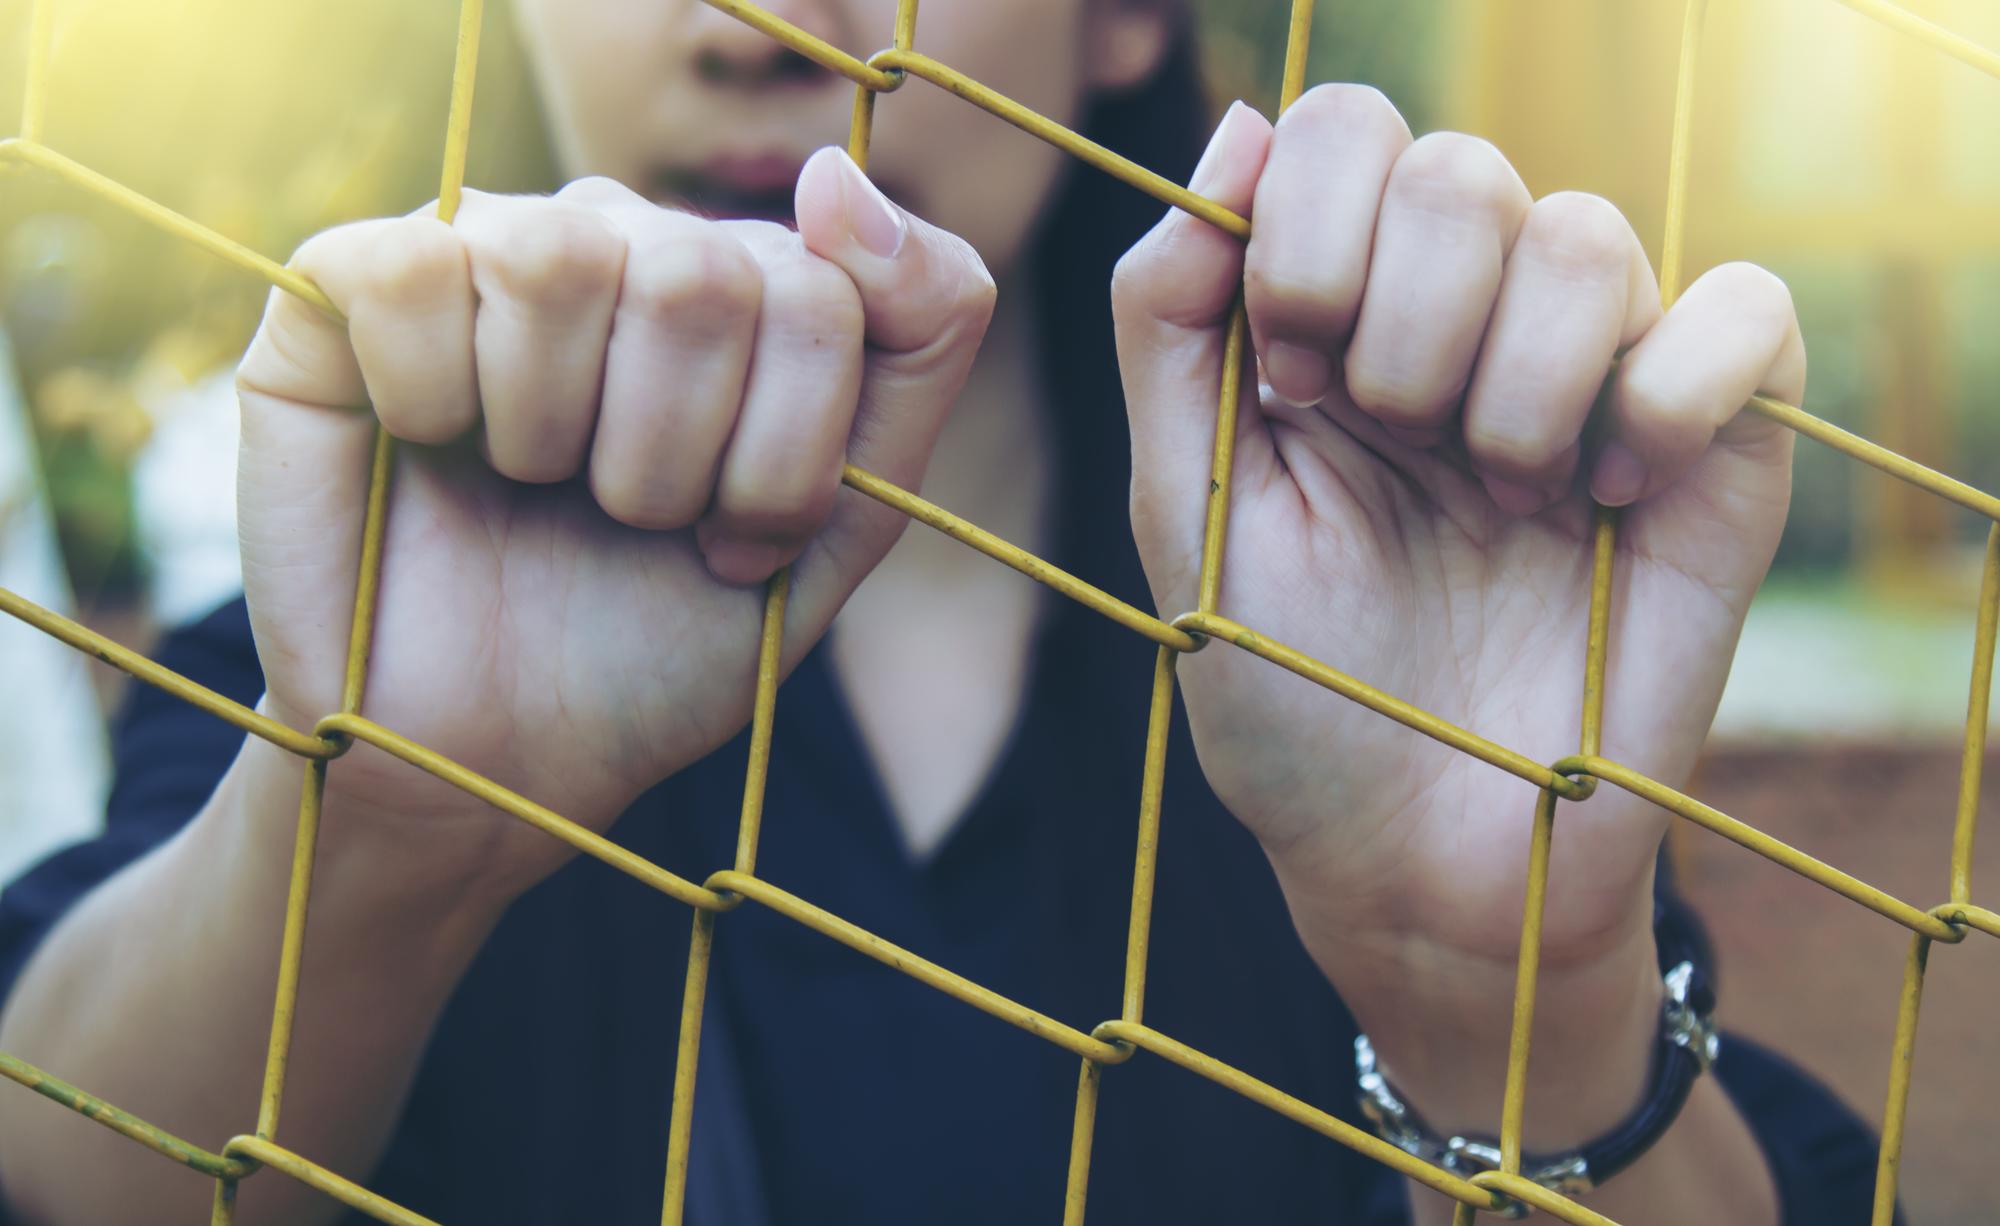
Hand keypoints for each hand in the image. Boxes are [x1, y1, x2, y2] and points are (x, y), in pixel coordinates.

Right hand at [235, 149, 993, 896]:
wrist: (492, 762)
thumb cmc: (658, 639)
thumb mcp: (838, 522)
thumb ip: (913, 346)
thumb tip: (837, 172)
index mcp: (736, 287)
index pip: (824, 293)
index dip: (788, 458)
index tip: (739, 544)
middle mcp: (613, 243)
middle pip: (700, 276)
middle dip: (677, 460)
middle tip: (629, 525)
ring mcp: (482, 252)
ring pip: (562, 259)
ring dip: (560, 436)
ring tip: (536, 490)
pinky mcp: (343, 285)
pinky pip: (414, 275)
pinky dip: (436, 403)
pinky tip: (434, 447)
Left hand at [1114, 91, 1801, 1140]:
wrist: (1414, 862)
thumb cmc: (1291, 694)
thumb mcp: (1182, 507)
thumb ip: (1171, 320)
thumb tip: (1242, 126)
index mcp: (1342, 319)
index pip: (1351, 131)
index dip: (1314, 229)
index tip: (1293, 381)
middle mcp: (1472, 326)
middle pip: (1464, 170)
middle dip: (1400, 317)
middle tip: (1389, 439)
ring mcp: (1598, 380)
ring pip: (1587, 237)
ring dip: (1512, 382)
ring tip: (1497, 498)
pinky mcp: (1718, 452)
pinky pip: (1743, 314)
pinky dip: (1671, 390)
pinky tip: (1607, 496)